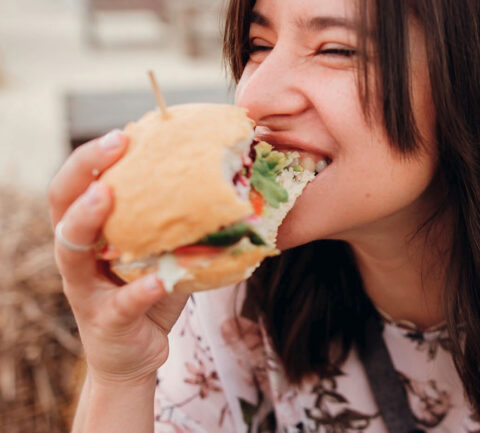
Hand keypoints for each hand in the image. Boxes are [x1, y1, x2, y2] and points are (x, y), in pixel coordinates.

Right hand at [48, 130, 188, 384]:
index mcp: (91, 233)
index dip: (92, 157)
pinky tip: (161, 279)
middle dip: (83, 171)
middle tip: (115, 143)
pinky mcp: (105, 321)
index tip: (124, 132)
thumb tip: (226, 181)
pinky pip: (120, 303)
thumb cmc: (150, 292)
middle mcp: (78, 256)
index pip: (78, 185)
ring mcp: (85, 289)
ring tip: (106, 196)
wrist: (137, 352)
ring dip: (86, 220)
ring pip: (69, 251)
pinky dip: (140, 289)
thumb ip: (174, 222)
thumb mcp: (161, 252)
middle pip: (62, 205)